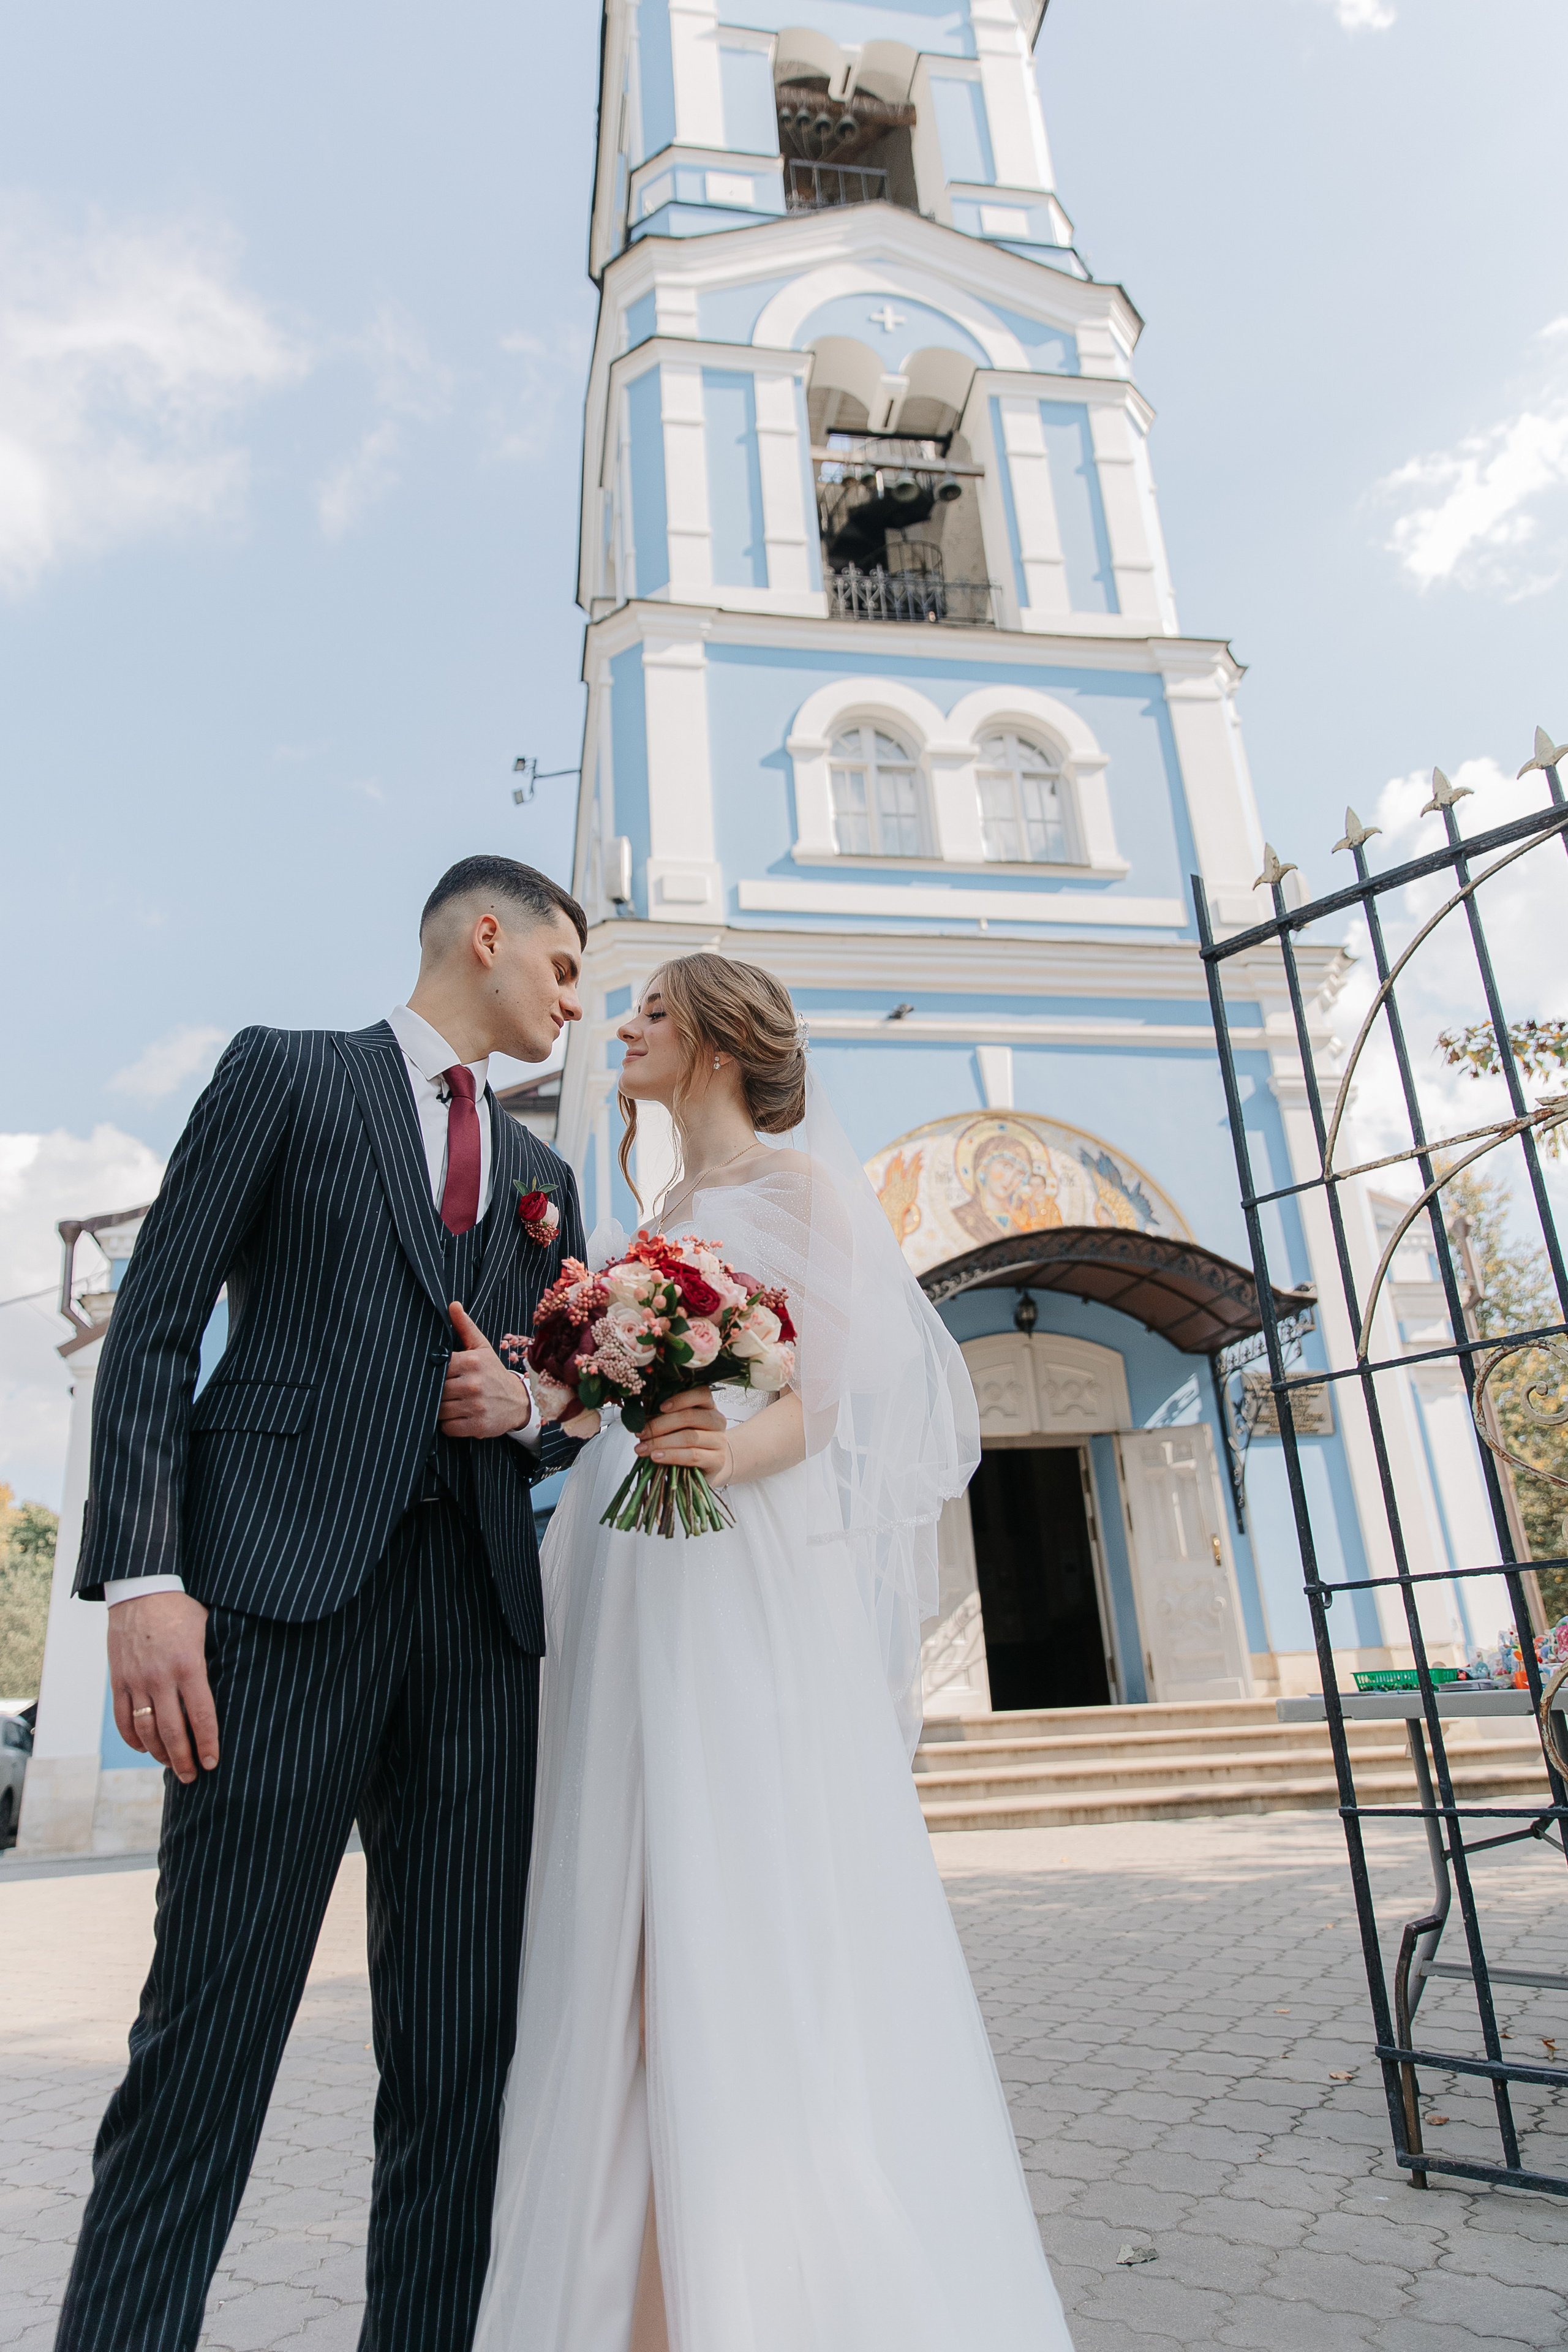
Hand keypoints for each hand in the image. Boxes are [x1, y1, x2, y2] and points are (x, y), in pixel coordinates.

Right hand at [109, 1592, 217, 1783]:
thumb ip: (217, 1660)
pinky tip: (145, 1748)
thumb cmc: (182, 1610)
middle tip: (192, 1777)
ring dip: (159, 1754)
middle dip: (183, 1760)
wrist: (140, 1590)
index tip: (213, 1763)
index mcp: (189, 1665)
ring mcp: (136, 1681)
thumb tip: (241, 1686)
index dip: (207, 1743)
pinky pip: (122, 1720)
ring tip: (172, 1766)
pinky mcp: (118, 1681)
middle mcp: (160, 1677)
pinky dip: (133, 1739)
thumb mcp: (208, 1630)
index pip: (201, 1715)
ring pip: (146, 1731)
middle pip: (172, 1731)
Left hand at [440, 1301, 534, 1439]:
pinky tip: (458, 1417)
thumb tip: (452, 1305)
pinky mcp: (477, 1426)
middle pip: (436, 1391)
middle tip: (447, 1392)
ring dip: (442, 1410)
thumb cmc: (493, 1372)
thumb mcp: (482, 1348)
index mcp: (472, 1362)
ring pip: (439, 1411)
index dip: (436, 1374)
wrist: (518, 1401)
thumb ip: (465, 1327)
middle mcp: (474, 1384)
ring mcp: (476, 1406)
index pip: (437, 1369)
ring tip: (453, 1404)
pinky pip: (448, 1428)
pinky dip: (449, 1425)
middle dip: (438, 1393)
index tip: (443, 1376)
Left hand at [635, 1389, 732, 1483]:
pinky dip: (671, 1455)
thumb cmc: (689, 1442)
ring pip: (689, 1437)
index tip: (660, 1407)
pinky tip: (657, 1456)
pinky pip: (692, 1456)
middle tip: (640, 1433)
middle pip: (689, 1417)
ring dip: (661, 1442)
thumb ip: (664, 1417)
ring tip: (643, 1448)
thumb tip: (637, 1417)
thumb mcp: (678, 1426)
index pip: (701, 1394)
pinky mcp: (717, 1460)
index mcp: (708, 1406)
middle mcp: (717, 1421)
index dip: (680, 1399)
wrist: (710, 1467)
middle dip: (660, 1425)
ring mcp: (719, 1441)